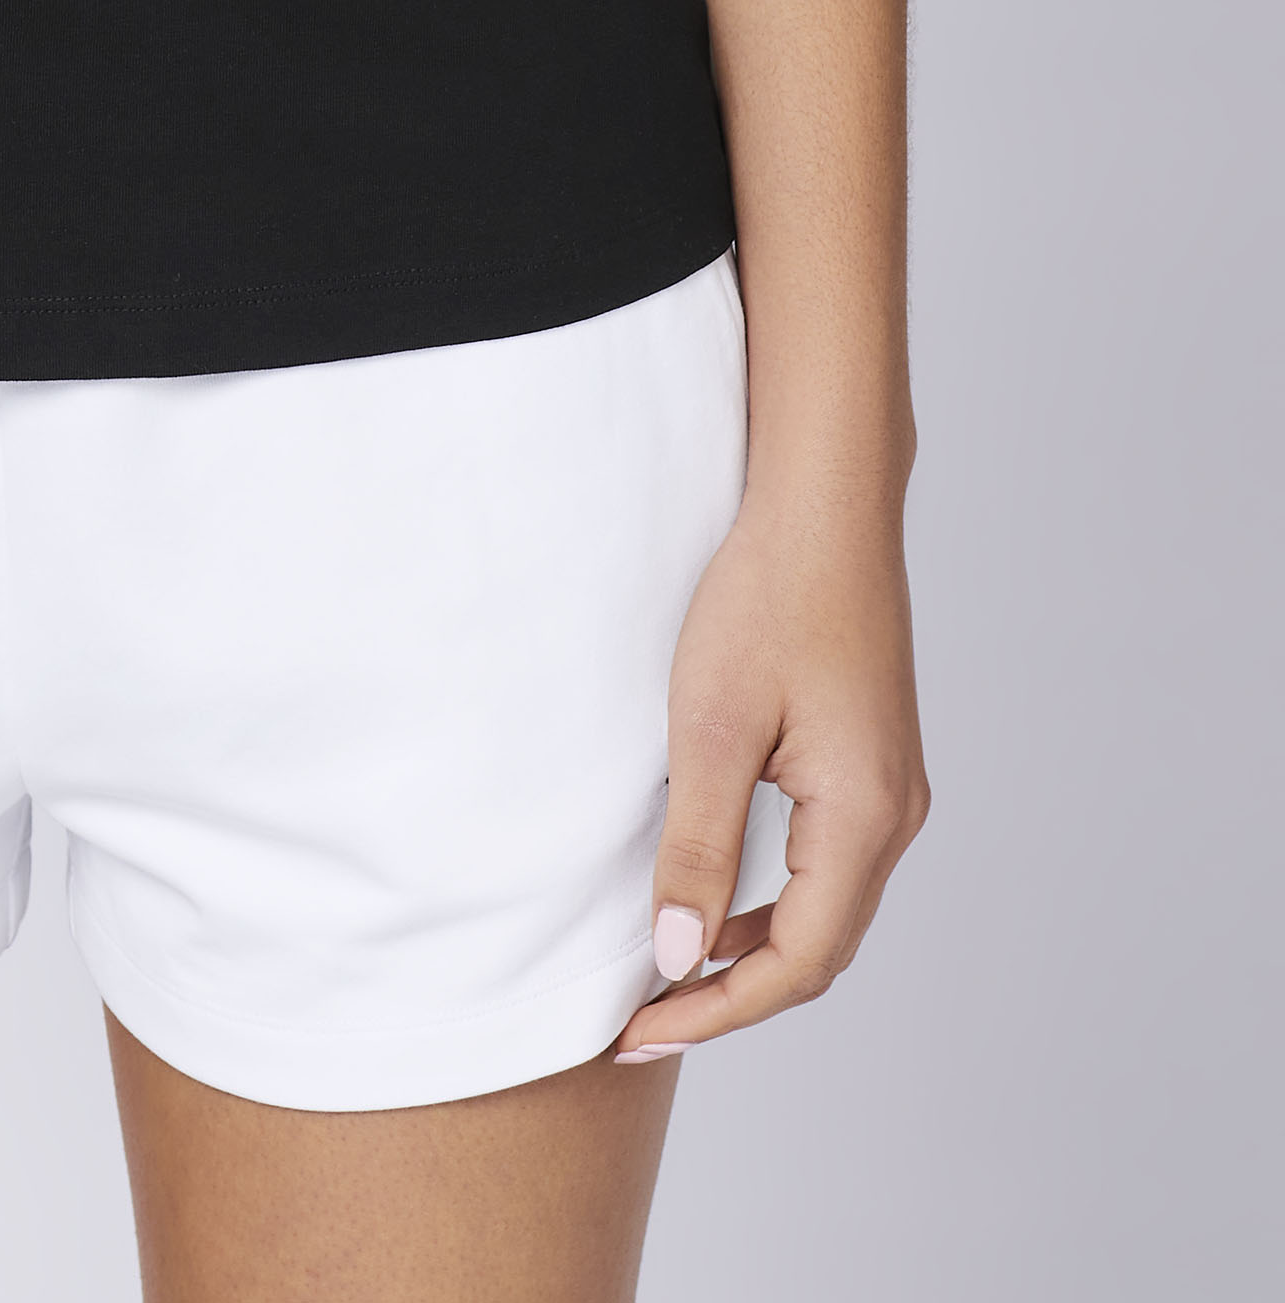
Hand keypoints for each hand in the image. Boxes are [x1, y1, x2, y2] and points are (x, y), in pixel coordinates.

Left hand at [614, 492, 928, 1060]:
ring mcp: (891, 790)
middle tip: (644, 1021)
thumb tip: (679, 956)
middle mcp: (896, 817)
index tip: (640, 1031)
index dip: (717, 1008)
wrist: (823, 506)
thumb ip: (698, 848)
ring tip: (668, 973)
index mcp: (865, 818)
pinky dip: (771, 900)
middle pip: (819, 950)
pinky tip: (714, 896)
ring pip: (825, 909)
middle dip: (732, 994)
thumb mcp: (712, 729)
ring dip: (752, 950)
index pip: (797, 963)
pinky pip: (826, 864)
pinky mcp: (872, 763)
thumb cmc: (769, 598)